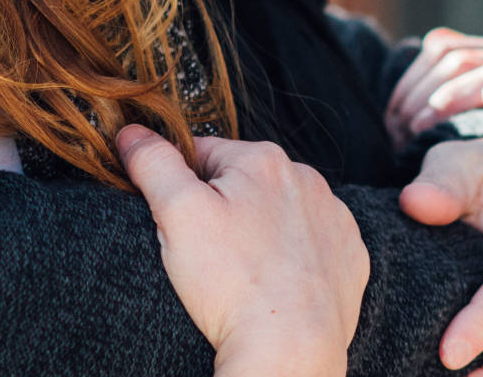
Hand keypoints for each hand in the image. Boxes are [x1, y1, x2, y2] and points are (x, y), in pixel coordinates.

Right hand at [118, 127, 365, 376]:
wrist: (288, 349)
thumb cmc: (232, 282)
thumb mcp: (175, 212)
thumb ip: (153, 161)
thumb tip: (132, 132)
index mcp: (264, 159)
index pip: (204, 155)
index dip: (182, 189)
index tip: (183, 226)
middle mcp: (308, 181)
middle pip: (243, 183)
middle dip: (223, 209)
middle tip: (210, 254)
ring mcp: (335, 220)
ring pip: (279, 212)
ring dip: (260, 231)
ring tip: (243, 272)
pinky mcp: (350, 257)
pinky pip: (312, 245)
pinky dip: (293, 258)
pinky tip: (276, 282)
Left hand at [386, 28, 482, 145]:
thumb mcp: (471, 117)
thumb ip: (440, 101)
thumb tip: (392, 105)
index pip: (443, 47)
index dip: (412, 81)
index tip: (393, 119)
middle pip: (465, 59)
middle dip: (430, 94)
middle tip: (407, 131)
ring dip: (461, 96)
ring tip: (432, 126)